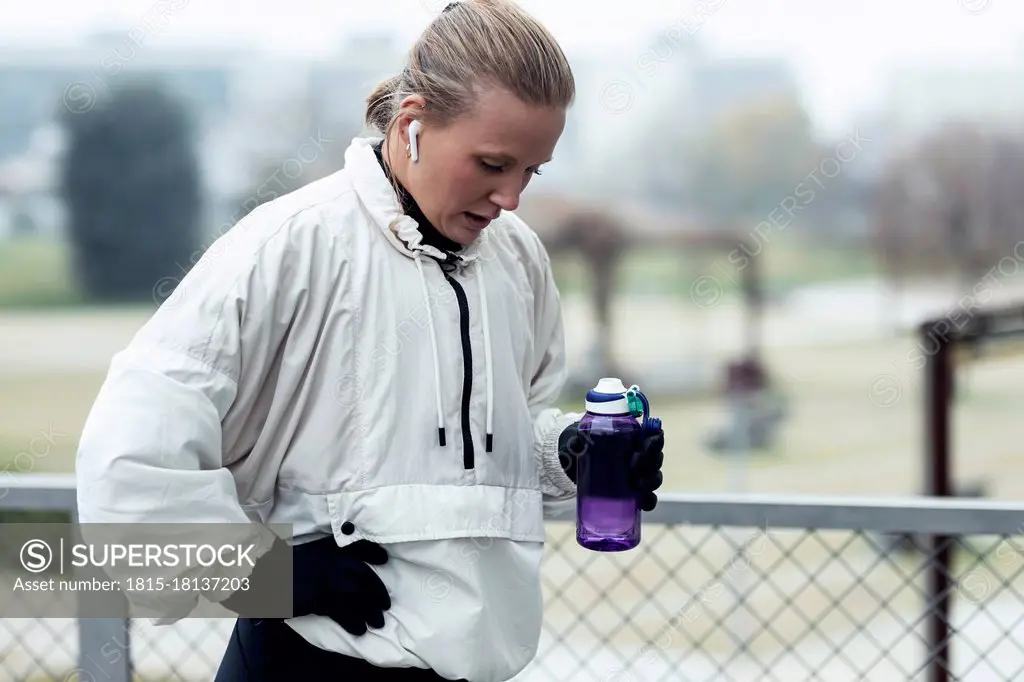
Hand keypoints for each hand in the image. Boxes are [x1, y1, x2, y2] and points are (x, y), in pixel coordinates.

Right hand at [222, 535, 390, 635]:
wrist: (260, 573)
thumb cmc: (280, 562)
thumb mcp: (307, 549)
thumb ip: (324, 550)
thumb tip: (340, 550)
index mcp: (328, 548)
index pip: (358, 547)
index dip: (374, 553)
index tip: (385, 559)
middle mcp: (332, 561)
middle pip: (364, 576)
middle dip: (377, 591)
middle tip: (386, 603)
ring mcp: (327, 580)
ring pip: (358, 596)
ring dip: (370, 610)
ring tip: (378, 621)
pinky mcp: (320, 599)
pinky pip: (343, 612)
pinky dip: (353, 622)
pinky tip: (359, 629)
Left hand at [558, 421, 664, 510]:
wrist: (581, 467)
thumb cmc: (587, 448)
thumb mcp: (583, 441)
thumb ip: (581, 441)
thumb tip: (576, 444)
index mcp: (634, 439)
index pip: (654, 436)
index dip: (654, 441)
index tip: (641, 446)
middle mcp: (643, 457)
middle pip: (656, 458)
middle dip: (649, 462)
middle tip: (632, 466)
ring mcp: (641, 476)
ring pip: (655, 477)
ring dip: (650, 481)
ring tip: (636, 486)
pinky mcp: (637, 494)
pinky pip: (650, 498)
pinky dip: (649, 501)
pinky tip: (642, 504)